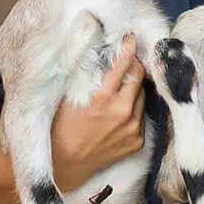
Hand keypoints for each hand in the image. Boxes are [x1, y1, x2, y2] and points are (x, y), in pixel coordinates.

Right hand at [51, 34, 146, 191]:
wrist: (64, 165)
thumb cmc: (60, 126)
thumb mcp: (68, 94)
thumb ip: (88, 72)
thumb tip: (101, 48)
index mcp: (102, 96)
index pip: (125, 63)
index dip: (129, 47)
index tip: (130, 38)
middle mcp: (122, 111)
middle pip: (139, 75)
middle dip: (133, 65)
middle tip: (125, 61)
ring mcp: (133, 128)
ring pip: (142, 94)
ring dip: (133, 88)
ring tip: (117, 91)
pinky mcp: (138, 141)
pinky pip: (142, 115)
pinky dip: (133, 109)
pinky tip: (118, 114)